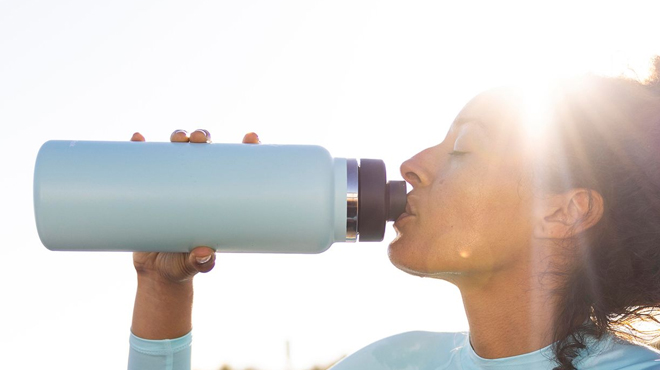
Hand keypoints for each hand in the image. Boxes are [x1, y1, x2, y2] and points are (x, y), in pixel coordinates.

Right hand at [130, 129, 259, 283]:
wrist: (156, 272)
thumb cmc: (184, 265)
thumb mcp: (195, 264)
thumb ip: (201, 262)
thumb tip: (204, 254)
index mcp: (216, 198)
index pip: (235, 168)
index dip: (246, 149)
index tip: (252, 138)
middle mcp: (195, 185)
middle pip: (202, 151)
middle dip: (204, 138)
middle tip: (201, 140)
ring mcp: (172, 184)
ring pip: (176, 151)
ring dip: (178, 137)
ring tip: (178, 138)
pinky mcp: (148, 188)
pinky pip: (144, 163)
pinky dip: (141, 148)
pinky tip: (138, 139)